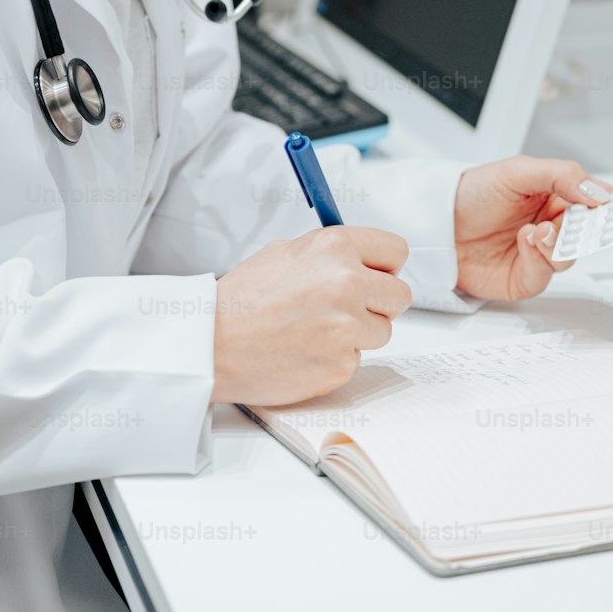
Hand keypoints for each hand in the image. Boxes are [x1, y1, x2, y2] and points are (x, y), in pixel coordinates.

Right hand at [211, 225, 411, 405]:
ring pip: (382, 331)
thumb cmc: (241, 300)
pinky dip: (336, 358)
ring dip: (358, 333)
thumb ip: (331, 255)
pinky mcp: (342, 364)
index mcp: (335, 247)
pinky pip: (357, 359)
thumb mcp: (285, 252)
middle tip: (349, 308)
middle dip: (379, 302)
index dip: (386, 266)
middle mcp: (347, 282)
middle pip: (399, 295)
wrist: (212, 343)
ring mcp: (347, 326)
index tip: (378, 275)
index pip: (395, 251)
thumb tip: (362, 260)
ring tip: (316, 330)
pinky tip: (305, 350)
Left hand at [453, 155, 612, 302]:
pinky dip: (540, 258)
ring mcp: (539, 252)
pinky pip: (545, 275)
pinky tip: (527, 241)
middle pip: (590, 233)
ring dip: (560, 243)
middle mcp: (552, 224)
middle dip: (592, 229)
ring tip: (540, 229)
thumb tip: (599, 190)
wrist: (437, 222)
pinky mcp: (524, 277)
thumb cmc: (471, 192)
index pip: (596, 201)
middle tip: (591, 221)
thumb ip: (562, 175)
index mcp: (556, 195)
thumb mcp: (518, 170)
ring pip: (571, 256)